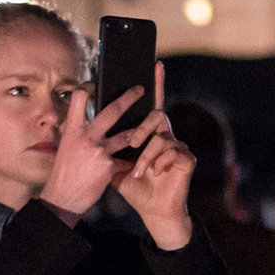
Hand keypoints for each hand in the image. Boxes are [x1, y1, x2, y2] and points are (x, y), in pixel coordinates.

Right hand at [39, 80, 150, 221]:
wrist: (63, 198)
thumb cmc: (65, 172)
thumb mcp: (67, 146)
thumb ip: (79, 132)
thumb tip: (89, 120)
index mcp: (73, 129)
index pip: (79, 99)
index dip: (88, 88)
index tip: (95, 84)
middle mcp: (86, 137)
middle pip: (112, 110)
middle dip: (129, 97)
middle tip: (140, 89)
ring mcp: (99, 151)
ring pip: (127, 135)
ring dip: (140, 131)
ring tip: (151, 126)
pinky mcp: (109, 166)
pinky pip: (126, 160)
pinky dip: (131, 162)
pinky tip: (136, 166)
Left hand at [113, 65, 193, 250]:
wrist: (153, 211)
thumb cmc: (134, 187)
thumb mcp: (113, 166)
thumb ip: (105, 147)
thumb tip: (87, 131)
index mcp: (149, 134)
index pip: (151, 105)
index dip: (156, 84)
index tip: (155, 63)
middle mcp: (166, 135)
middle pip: (156, 115)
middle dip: (143, 127)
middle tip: (132, 142)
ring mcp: (178, 146)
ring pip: (161, 137)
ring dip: (147, 156)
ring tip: (139, 171)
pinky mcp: (187, 160)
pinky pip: (173, 152)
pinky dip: (160, 164)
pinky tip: (156, 173)